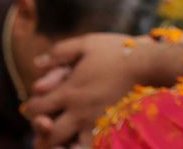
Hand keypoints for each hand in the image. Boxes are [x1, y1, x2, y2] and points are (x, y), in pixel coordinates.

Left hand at [22, 33, 148, 148]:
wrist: (150, 65)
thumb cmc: (119, 52)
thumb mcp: (88, 43)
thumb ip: (60, 52)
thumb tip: (37, 63)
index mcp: (69, 91)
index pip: (34, 108)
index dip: (31, 107)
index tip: (37, 104)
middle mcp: (78, 111)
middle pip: (46, 134)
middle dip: (41, 132)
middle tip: (46, 125)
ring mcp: (93, 123)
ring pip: (64, 146)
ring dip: (58, 144)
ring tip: (61, 139)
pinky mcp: (109, 129)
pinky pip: (89, 146)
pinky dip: (80, 146)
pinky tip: (79, 142)